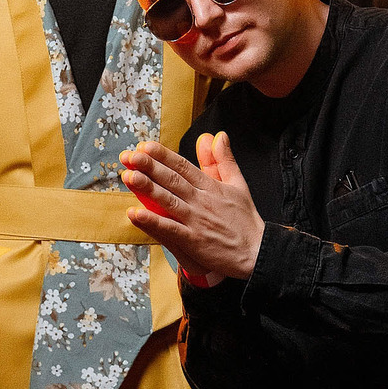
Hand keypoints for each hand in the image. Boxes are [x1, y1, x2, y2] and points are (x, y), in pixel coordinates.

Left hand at [121, 132, 264, 281]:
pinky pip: (170, 229)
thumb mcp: (239, 185)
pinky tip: (135, 214)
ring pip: (169, 201)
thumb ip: (224, 160)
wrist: (258, 252)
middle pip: (173, 180)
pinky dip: (153, 222)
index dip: (163, 156)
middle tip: (131, 156)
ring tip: (129, 177)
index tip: (145, 146)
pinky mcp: (194, 241)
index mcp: (211, 187)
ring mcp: (197, 221)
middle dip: (150, 167)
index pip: (183, 166)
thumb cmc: (246, 221)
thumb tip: (217, 136)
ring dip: (148, 188)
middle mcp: (202, 201)